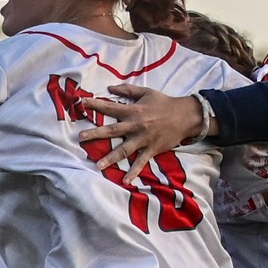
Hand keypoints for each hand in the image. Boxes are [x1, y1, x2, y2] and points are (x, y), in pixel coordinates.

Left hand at [78, 84, 202, 172]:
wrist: (186, 116)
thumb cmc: (164, 103)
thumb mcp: (146, 92)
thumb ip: (127, 90)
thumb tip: (109, 87)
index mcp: (134, 110)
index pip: (111, 107)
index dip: (96, 105)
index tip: (82, 104)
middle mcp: (136, 126)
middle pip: (113, 130)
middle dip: (96, 133)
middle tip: (81, 137)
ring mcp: (143, 139)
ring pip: (124, 150)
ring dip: (110, 158)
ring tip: (97, 165)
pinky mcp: (152, 149)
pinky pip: (141, 162)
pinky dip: (134, 171)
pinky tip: (125, 180)